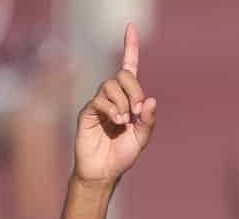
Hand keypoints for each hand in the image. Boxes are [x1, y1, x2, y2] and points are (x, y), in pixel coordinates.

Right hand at [75, 24, 157, 185]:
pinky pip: (99, 100)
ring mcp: (99, 103)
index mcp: (128, 100)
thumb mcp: (141, 139)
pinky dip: (111, 109)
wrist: (103, 172)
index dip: (130, 47)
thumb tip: (151, 100)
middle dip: (134, 90)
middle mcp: (113, 97)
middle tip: (138, 111)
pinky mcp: (87, 112)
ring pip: (110, 85)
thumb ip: (148, 121)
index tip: (130, 26)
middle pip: (123, 75)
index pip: (129, 67)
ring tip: (124, 121)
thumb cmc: (122, 155)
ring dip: (123, 102)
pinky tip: (116, 121)